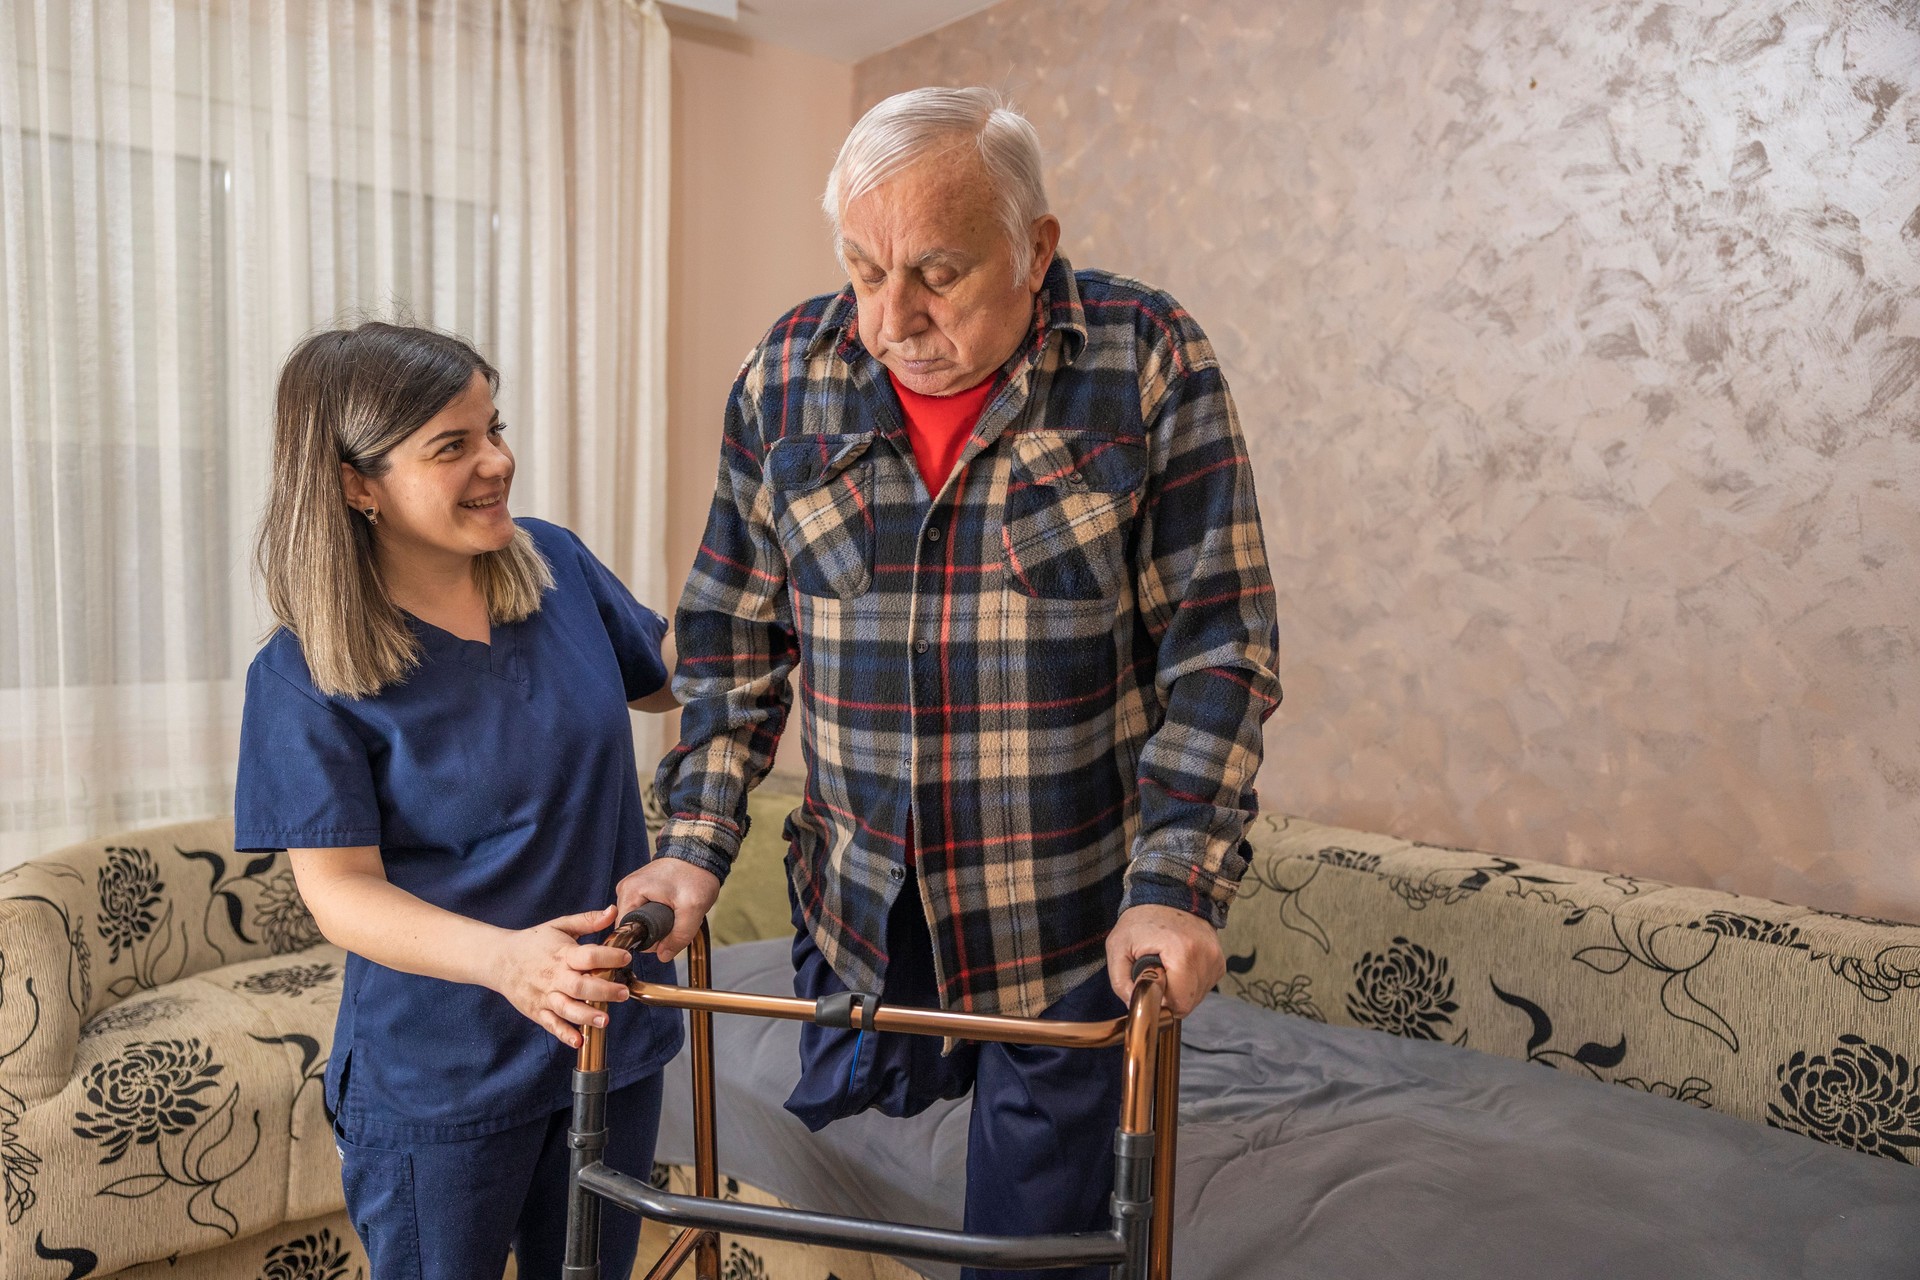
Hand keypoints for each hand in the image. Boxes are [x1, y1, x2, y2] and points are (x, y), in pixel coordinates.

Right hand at [490, 905, 633, 1049]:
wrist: (499, 959)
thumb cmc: (533, 942)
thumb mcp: (560, 926)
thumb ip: (588, 920)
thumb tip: (613, 911)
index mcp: (562, 954)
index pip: (588, 956)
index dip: (609, 957)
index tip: (626, 958)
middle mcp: (554, 976)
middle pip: (580, 986)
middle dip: (603, 990)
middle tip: (623, 993)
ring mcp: (544, 996)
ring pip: (567, 1008)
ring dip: (586, 1016)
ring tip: (604, 1020)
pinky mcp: (537, 1011)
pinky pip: (551, 1024)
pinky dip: (564, 1033)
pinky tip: (578, 1041)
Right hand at [614, 856, 721, 961]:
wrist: (701, 851)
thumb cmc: (696, 875)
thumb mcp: (692, 909)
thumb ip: (679, 936)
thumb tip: (663, 957)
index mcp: (630, 892)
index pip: (625, 931)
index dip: (644, 942)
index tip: (665, 939)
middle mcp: (626, 889)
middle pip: (633, 927)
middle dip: (654, 933)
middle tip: (676, 924)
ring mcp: (633, 887)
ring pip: (641, 920)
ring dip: (658, 924)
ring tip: (677, 914)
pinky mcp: (642, 888)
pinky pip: (645, 911)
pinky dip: (659, 915)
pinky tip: (673, 910)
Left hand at [1105, 904, 1223, 1016]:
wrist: (1167, 895)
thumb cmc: (1141, 920)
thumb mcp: (1118, 947)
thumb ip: (1120, 982)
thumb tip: (1134, 1005)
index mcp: (1182, 952)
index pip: (1180, 1002)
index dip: (1161, 1002)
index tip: (1150, 986)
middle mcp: (1205, 955)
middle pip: (1189, 1002)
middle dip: (1169, 997)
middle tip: (1156, 975)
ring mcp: (1216, 957)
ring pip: (1198, 996)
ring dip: (1180, 991)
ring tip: (1167, 968)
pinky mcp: (1219, 960)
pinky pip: (1205, 986)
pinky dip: (1190, 983)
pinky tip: (1178, 967)